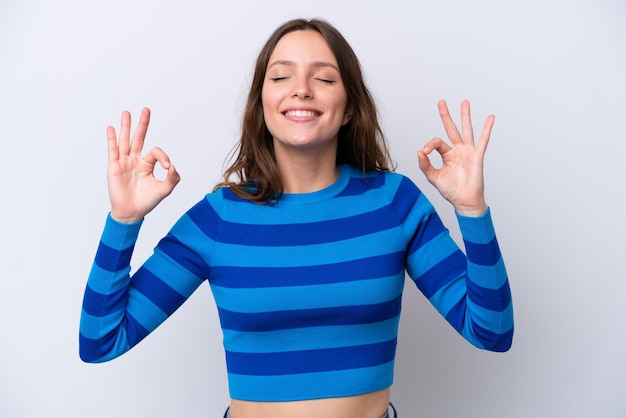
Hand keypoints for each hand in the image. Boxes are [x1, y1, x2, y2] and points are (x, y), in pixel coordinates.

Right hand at [106, 108, 179, 222]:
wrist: (132, 212)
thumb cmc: (147, 202)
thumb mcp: (165, 190)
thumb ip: (173, 178)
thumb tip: (173, 166)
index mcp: (147, 164)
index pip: (156, 152)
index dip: (164, 157)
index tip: (168, 168)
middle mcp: (135, 160)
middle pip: (139, 138)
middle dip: (143, 124)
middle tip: (146, 110)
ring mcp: (124, 162)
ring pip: (125, 141)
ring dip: (126, 127)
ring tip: (127, 113)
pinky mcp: (114, 167)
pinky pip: (113, 150)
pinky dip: (111, 139)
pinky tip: (111, 128)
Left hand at [417, 100, 493, 216]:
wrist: (464, 200)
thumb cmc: (450, 190)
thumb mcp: (433, 177)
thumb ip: (425, 165)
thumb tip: (419, 151)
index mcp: (447, 154)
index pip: (437, 142)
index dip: (430, 144)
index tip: (425, 151)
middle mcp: (457, 150)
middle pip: (451, 129)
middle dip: (446, 116)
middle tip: (441, 102)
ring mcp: (468, 152)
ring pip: (466, 130)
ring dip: (465, 116)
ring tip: (464, 102)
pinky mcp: (477, 156)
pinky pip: (483, 140)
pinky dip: (487, 129)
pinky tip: (490, 118)